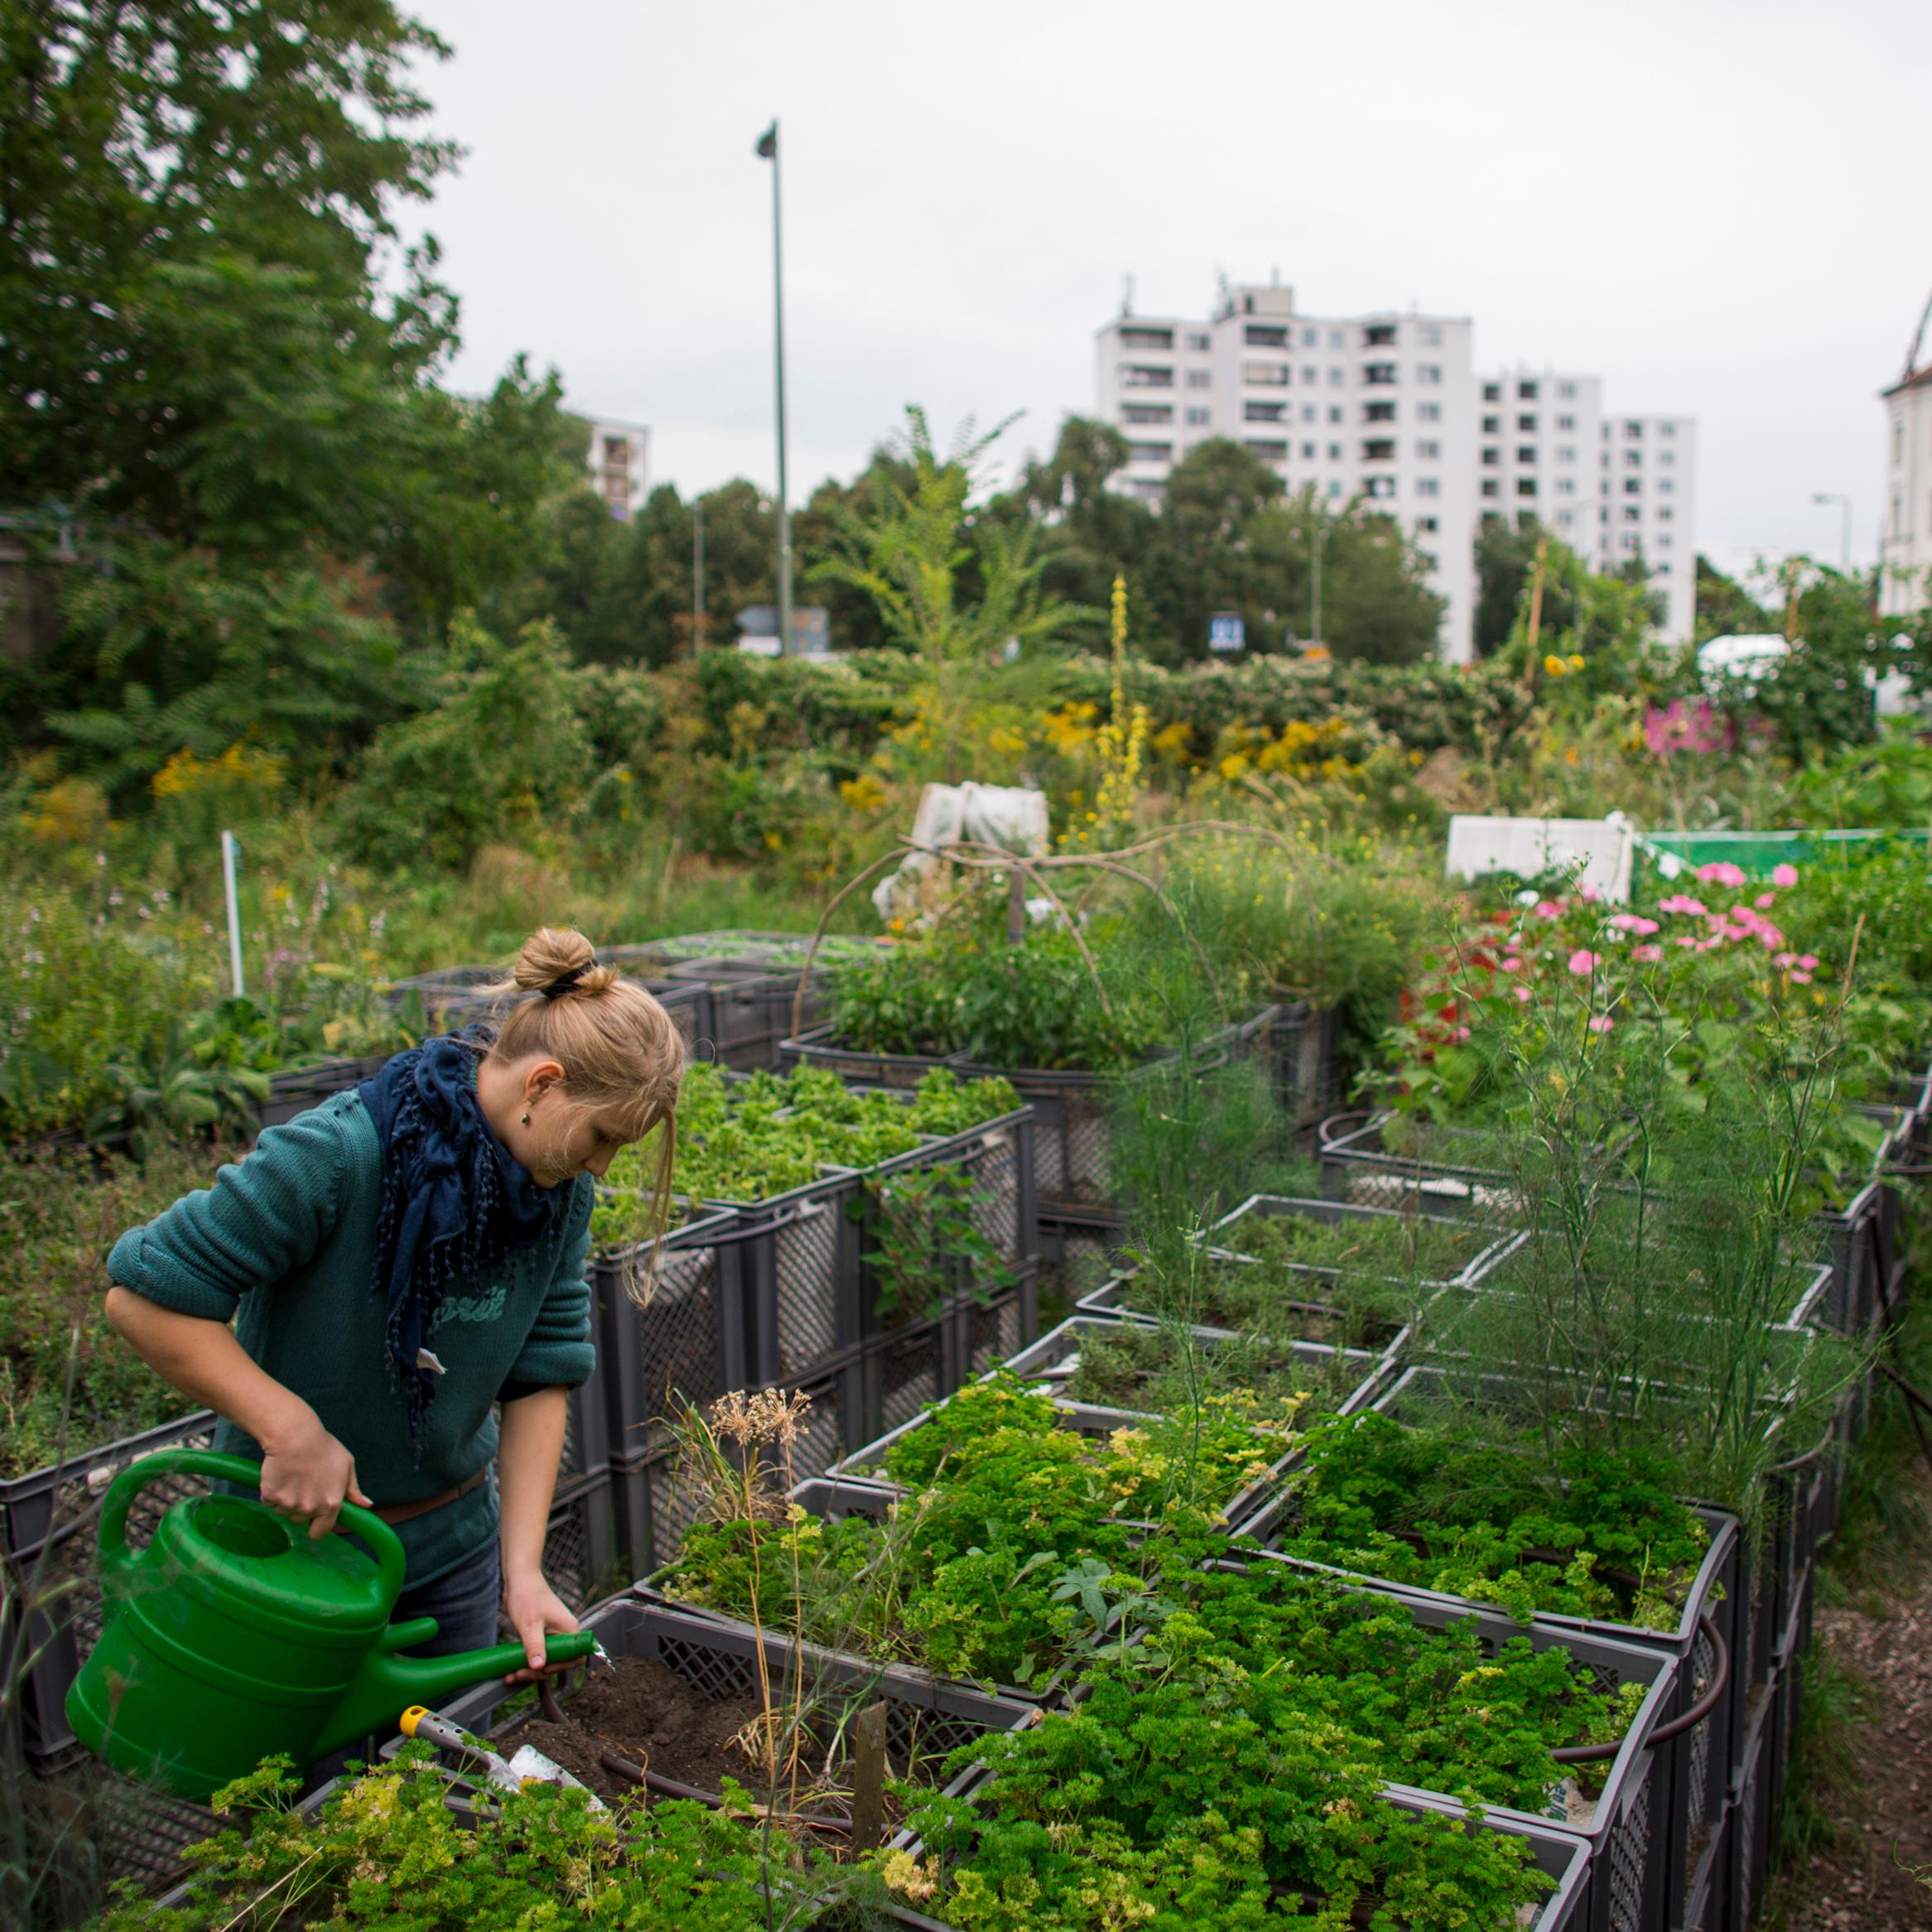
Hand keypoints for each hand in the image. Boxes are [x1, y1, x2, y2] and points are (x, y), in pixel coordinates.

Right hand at [258, 1409, 370, 1539]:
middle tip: (304, 1483)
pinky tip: (281, 1475)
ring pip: (284, 1511)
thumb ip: (353, 1490)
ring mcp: (289, 1504)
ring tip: (293, 1476)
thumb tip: (366, 1505)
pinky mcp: (271, 1498)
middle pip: (300, 1519)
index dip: (316, 1526)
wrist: (295, 1436)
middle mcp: (310, 1508)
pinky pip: (269, 1502)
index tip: (314, 1516)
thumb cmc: (323, 1448)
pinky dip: (272, 1493)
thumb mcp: (346, 1465)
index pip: (320, 1532)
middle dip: (301, 1506)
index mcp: (331, 1504)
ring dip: (286, 1499)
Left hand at [501, 1567, 579, 1682]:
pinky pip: (538, 1654)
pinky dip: (526, 1663)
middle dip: (538, 1671)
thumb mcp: (530, 1624)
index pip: (575, 1656)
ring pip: (546, 1660)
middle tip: (518, 1674)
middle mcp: (564, 1633)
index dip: (560, 1667)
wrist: (518, 1580)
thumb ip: (535, 1646)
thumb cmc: (527, 1595)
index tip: (542, 1669)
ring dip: (530, 1670)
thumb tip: (539, 1667)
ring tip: (511, 1675)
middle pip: (558, 1662)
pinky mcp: (542, 1636)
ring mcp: (553, 1635)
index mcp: (569, 1629)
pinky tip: (513, 1668)